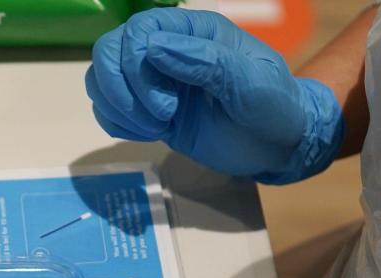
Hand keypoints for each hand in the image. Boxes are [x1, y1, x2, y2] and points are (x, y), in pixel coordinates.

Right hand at [86, 8, 343, 182]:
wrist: (279, 144)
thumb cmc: (273, 109)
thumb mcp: (251, 84)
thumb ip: (206, 62)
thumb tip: (154, 48)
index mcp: (192, 30)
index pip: (137, 31)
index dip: (137, 69)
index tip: (167, 107)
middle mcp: (166, 48)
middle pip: (108, 52)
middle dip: (122, 91)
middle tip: (159, 120)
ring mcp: (153, 79)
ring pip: (101, 79)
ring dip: (118, 108)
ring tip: (155, 128)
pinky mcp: (147, 108)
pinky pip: (108, 108)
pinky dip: (118, 123)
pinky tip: (149, 133)